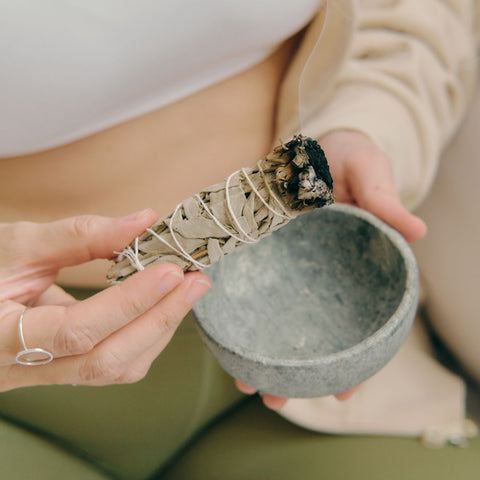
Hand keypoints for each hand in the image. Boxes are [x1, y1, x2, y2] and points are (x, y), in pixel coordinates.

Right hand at [0, 210, 209, 391]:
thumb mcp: (19, 245)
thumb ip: (81, 235)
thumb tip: (143, 222)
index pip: (77, 330)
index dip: (129, 302)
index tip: (169, 271)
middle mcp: (23, 369)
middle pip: (106, 360)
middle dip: (159, 319)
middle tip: (196, 281)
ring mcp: (46, 376)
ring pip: (116, 369)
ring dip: (159, 328)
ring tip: (187, 291)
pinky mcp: (65, 370)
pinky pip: (115, 363)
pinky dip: (146, 335)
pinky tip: (162, 307)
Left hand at [233, 131, 422, 407]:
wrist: (313, 144)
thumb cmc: (347, 158)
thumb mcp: (367, 171)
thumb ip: (383, 198)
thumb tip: (415, 230)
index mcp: (352, 266)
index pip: (358, 324)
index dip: (354, 361)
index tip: (342, 393)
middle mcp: (319, 277)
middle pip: (312, 333)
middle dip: (295, 371)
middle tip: (274, 400)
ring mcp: (288, 271)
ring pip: (277, 320)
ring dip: (261, 353)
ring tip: (243, 381)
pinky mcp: (262, 256)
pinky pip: (251, 289)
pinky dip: (240, 314)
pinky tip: (225, 335)